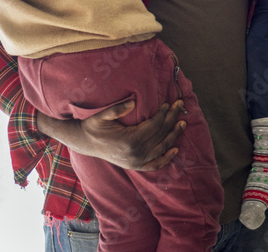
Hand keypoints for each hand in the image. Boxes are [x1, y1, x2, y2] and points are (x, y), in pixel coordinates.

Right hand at [36, 99, 185, 170]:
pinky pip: (154, 164)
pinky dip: (166, 158)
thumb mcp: (101, 116)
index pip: (154, 125)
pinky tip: (175, 150)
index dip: (163, 114)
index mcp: (129, 140)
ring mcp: (136, 161)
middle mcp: (135, 153)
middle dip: (172, 119)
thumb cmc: (93, 127)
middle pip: (161, 134)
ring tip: (183, 123)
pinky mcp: (134, 166)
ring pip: (161, 148)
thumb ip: (117, 109)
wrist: (84, 143)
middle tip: (180, 106)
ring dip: (174, 135)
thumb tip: (133, 101)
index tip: (168, 104)